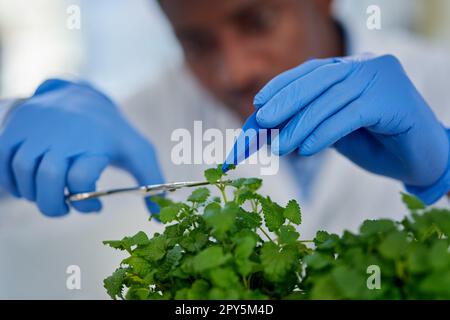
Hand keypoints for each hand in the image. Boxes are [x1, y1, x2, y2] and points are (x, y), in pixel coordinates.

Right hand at [0, 79, 163, 215]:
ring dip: (32, 194)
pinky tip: (27, 185)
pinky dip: (9, 180)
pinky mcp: (16, 127)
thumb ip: (152, 181)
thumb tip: (160, 217)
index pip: (82, 178)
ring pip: (22, 170)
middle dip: (53, 204)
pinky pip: (1, 160)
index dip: (87, 203)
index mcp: (97, 142)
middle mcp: (65, 134)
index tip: (97, 207)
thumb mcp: (138, 151)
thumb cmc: (111, 133)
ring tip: (47, 195)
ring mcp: (37, 129)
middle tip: (63, 208)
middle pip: (48, 177)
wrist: (80, 96)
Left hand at [254, 55, 449, 194]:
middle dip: (286, 101)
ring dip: (300, 126)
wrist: (422, 161)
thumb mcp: (334, 131)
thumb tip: (267, 125)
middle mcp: (366, 66)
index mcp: (352, 68)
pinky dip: (324, 133)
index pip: (311, 72)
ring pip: (331, 99)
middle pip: (318, 79)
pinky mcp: (393, 98)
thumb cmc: (376, 145)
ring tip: (279, 148)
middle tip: (262, 122)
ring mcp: (382, 79)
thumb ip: (307, 122)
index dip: (282, 86)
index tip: (258, 104)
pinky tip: (306, 150)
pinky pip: (350, 115)